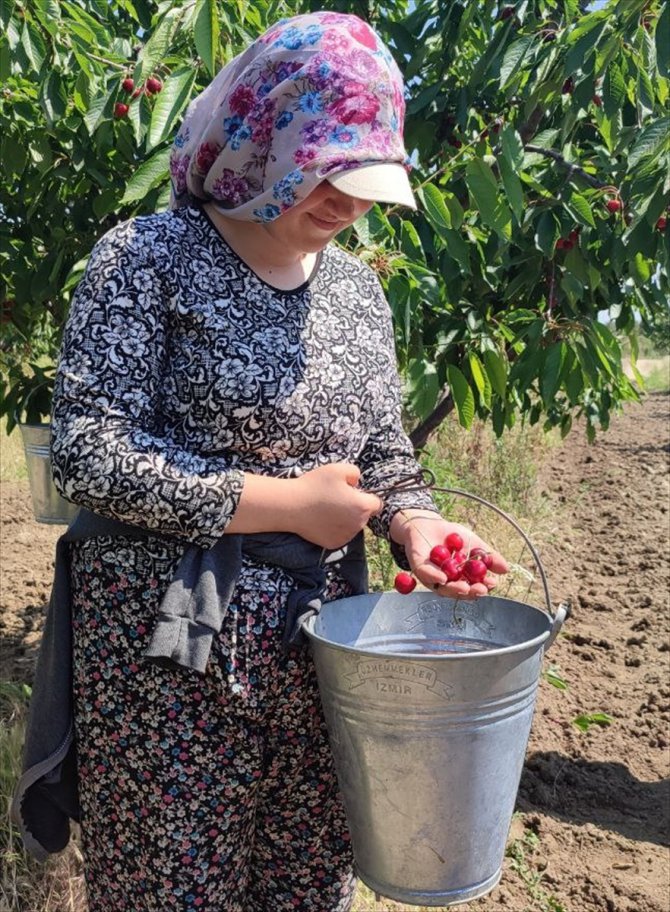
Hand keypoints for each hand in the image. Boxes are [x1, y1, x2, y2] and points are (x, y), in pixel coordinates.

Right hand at [292, 463, 382, 549]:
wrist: (291, 506)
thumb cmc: (315, 486)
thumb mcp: (338, 469)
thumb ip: (355, 473)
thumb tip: (357, 483)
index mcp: (362, 506)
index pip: (377, 503)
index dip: (365, 496)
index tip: (352, 493)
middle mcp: (358, 525)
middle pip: (364, 515)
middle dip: (356, 508)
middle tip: (336, 499)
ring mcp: (346, 536)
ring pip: (353, 526)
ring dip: (346, 519)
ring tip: (327, 509)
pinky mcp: (333, 543)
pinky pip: (340, 535)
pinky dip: (335, 529)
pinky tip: (322, 520)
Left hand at [389, 509, 508, 599]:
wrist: (427, 522)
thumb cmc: (451, 536)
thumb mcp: (473, 543)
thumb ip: (488, 556)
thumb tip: (506, 569)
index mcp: (462, 577)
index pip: (474, 586)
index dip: (483, 587)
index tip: (492, 584)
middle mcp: (448, 581)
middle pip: (459, 592)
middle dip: (471, 592)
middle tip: (480, 589)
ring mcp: (433, 577)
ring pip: (443, 589)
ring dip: (454, 589)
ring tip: (464, 587)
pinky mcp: (419, 569)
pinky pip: (426, 575)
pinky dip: (434, 577)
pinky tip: (443, 578)